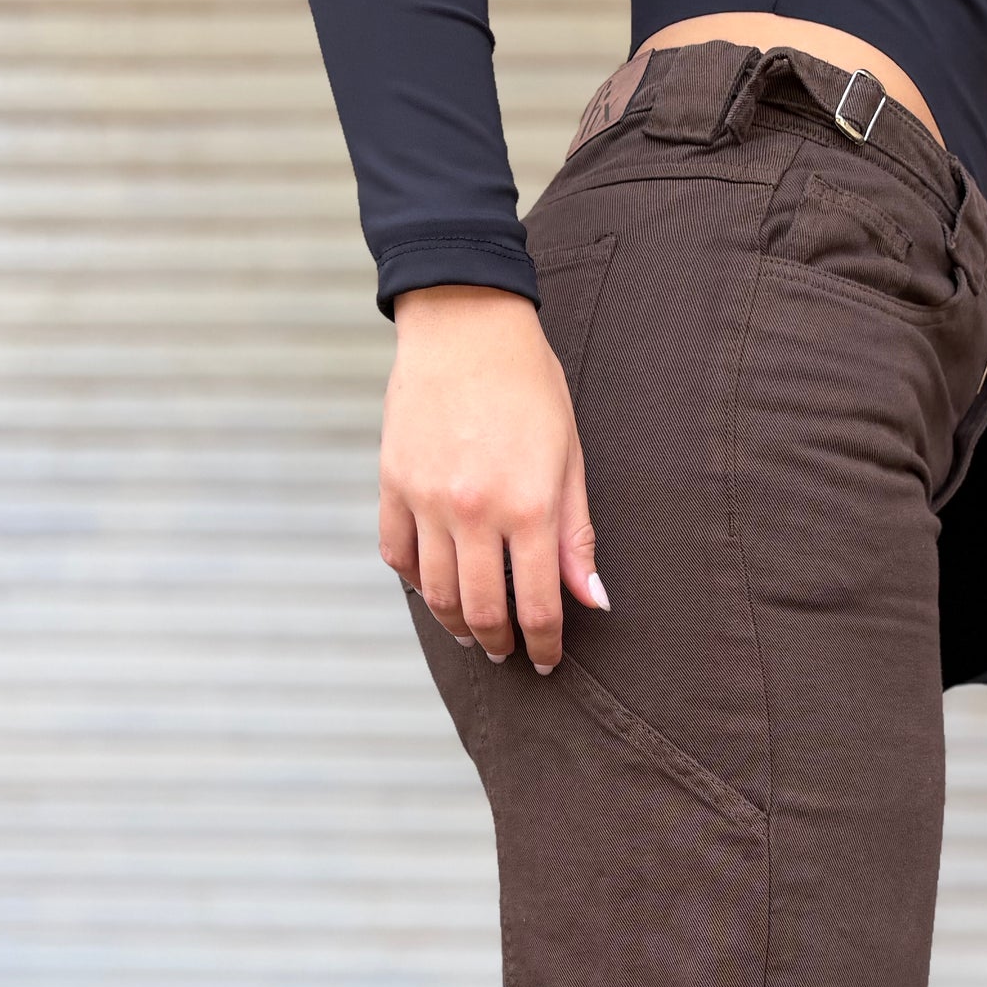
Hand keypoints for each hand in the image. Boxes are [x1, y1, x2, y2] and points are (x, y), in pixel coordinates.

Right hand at [381, 285, 605, 671]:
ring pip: (436, 593)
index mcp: (529, 506)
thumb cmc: (530, 388)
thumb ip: (578, 537)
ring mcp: (427, 499)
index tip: (544, 660)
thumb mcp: (570, 459)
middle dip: (499, 643)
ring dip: (456, 624)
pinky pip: (398, 556)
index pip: (538, 605)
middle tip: (507, 651)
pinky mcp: (393, 483)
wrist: (467, 326)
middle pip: (482, 611)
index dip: (543, 644)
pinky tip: (434, 586)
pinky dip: (416, 581)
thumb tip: (593, 601)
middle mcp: (475, 511)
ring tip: (472, 631)